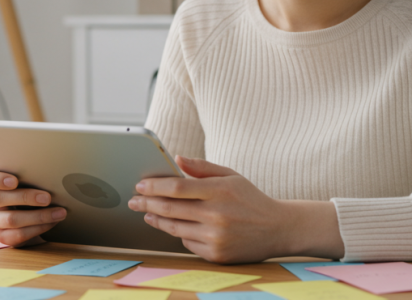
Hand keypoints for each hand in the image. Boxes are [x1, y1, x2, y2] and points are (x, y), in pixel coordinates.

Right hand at [0, 167, 66, 246]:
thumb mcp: (22, 177)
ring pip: (12, 219)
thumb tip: (51, 173)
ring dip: (38, 216)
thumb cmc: (25, 185)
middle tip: (47, 198)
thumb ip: (27, 173)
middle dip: (26, 198)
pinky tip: (52, 222)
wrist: (26, 210)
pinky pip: (19, 234)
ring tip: (59, 212)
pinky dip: (38, 228)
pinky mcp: (1, 236)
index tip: (14, 181)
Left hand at [128, 156, 343, 263]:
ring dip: (156, 220)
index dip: (154, 186)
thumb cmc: (250, 198)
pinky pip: (187, 243)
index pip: (177, 187)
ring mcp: (216, 237)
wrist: (278, 228)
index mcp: (219, 191)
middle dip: (146, 204)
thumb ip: (202, 167)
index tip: (140, 185)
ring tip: (147, 214)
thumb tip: (176, 157)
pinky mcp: (216, 254)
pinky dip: (179, 233)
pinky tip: (173, 226)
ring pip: (174, 228)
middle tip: (133, 201)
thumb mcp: (230, 175)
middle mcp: (216, 215)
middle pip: (170, 209)